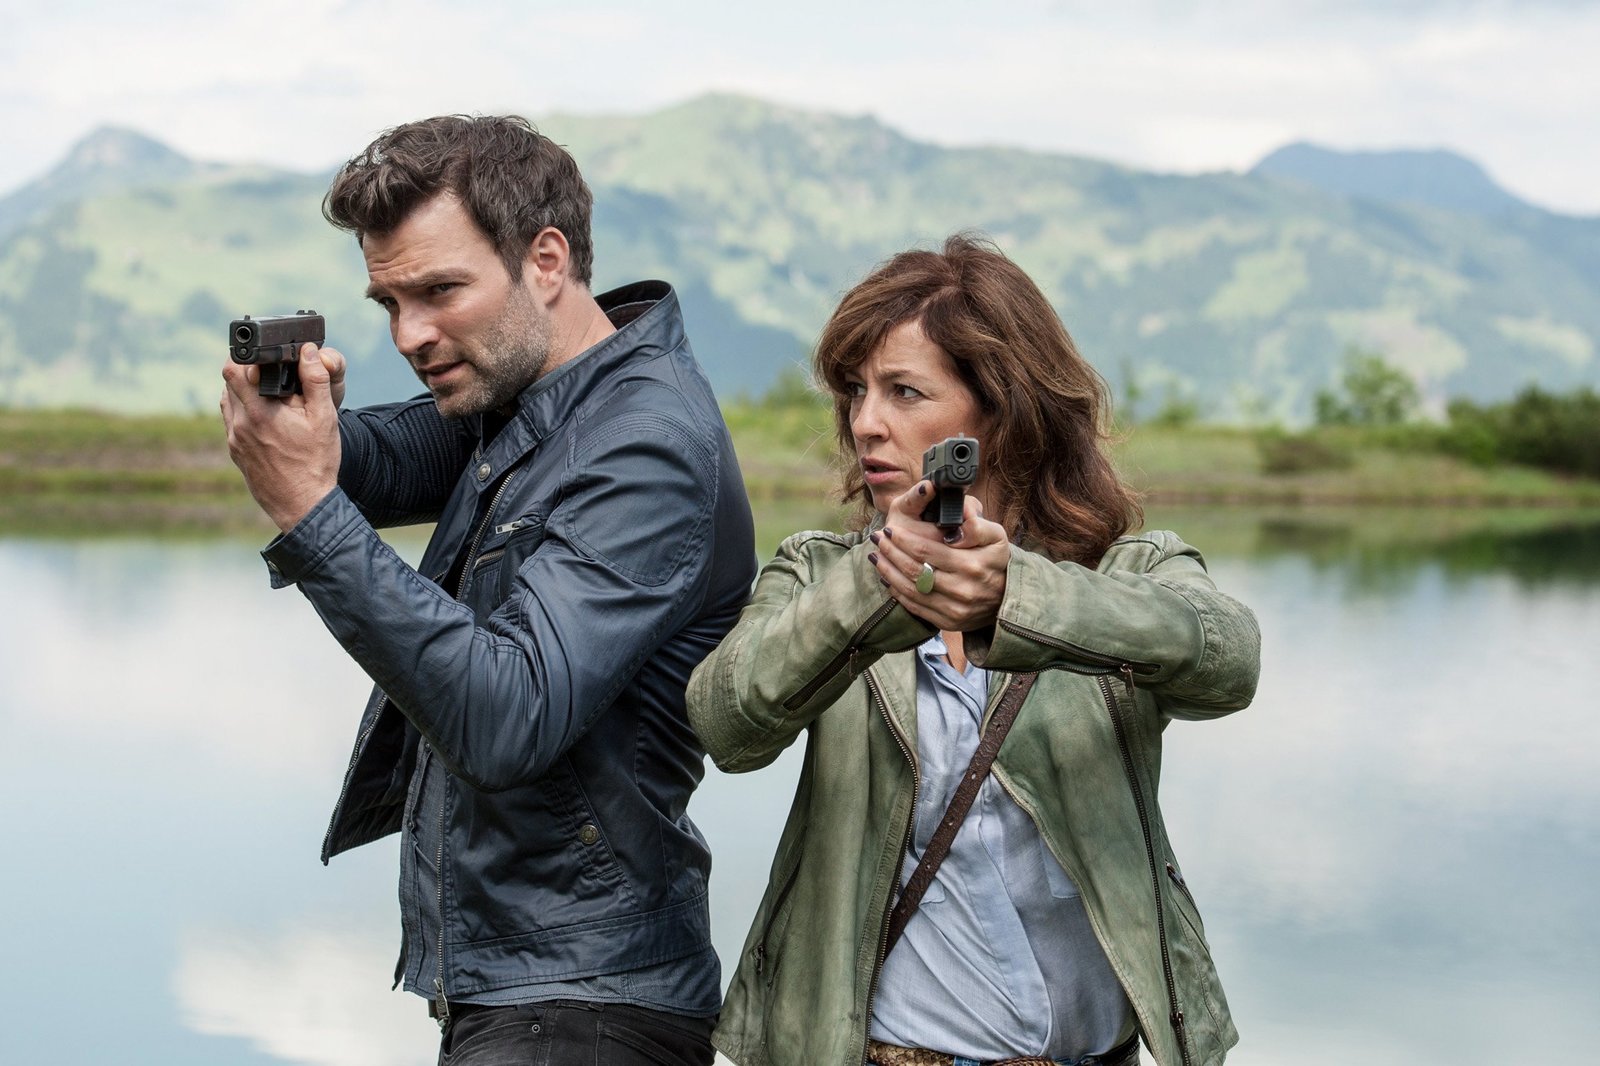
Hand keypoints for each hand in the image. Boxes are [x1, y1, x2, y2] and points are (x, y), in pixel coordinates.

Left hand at [221, 342, 343, 532]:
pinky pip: (232, 421)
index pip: (234, 369)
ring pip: (228, 401)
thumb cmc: (316, 464)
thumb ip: (316, 381)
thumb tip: (309, 352)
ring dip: (244, 391)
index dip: (246, 356)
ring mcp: (234, 440)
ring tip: (271, 396)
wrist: (304, 506)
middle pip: (229, 382)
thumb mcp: (324, 419)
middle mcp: (240, 424)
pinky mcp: (235, 452)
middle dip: (248, 372)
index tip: (263, 356)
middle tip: (271, 373)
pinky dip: (245, 412)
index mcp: (260, 412)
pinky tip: (268, 419)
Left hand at [868, 482, 1008, 631]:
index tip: (891, 529)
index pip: (926, 550)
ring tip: (877, 555)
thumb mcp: (997, 536)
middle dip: (891, 551)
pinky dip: (896, 590)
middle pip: (914, 569)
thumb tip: (959, 516)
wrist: (1006, 597)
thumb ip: (977, 524)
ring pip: (910, 588)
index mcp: (972, 565)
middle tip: (878, 538)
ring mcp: (953, 609)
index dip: (903, 539)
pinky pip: (914, 606)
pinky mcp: (947, 622)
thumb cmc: (996, 561)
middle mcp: (962, 589)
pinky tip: (887, 576)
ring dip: (888, 570)